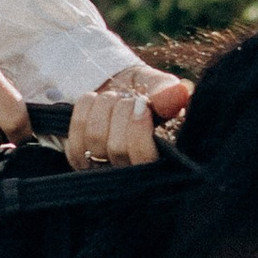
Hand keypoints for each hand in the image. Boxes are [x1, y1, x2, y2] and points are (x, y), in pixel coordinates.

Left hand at [63, 63, 189, 170]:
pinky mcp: (81, 161)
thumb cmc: (144, 92)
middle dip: (120, 109)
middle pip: (118, 148)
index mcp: (160, 159)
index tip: (142, 104)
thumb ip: (168, 91)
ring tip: (113, 98)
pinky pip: (75, 134)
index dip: (139, 132)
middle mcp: (132, 172)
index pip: (144, 160)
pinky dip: (84, 109)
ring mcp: (105, 170)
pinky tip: (96, 102)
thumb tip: (181, 91)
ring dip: (102, 106)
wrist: (117, 89)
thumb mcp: (158, 86)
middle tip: (127, 98)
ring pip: (94, 138)